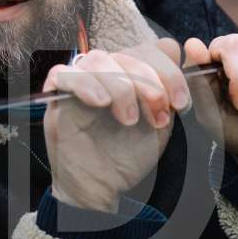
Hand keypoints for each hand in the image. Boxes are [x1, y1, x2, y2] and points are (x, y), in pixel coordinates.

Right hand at [42, 40, 190, 211]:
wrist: (102, 188)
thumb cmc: (127, 157)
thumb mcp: (159, 124)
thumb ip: (169, 90)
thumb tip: (181, 51)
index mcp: (130, 75)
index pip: (150, 49)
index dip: (169, 71)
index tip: (180, 104)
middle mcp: (106, 73)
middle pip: (128, 53)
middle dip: (150, 83)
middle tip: (159, 114)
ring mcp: (80, 82)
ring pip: (99, 60)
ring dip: (121, 87)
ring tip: (130, 120)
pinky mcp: (56, 97)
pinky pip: (63, 74)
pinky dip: (85, 84)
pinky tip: (101, 103)